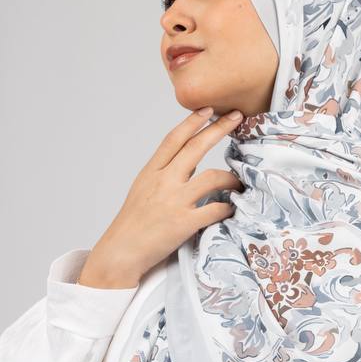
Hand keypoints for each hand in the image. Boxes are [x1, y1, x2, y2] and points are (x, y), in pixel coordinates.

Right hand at [77, 106, 244, 288]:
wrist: (121, 252)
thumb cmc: (133, 224)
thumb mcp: (143, 190)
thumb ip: (166, 174)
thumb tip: (193, 162)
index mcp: (151, 172)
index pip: (174, 139)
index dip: (192, 121)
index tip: (208, 109)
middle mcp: (163, 182)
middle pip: (196, 148)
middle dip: (219, 129)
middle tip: (237, 117)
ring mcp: (174, 201)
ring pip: (213, 178)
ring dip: (231, 178)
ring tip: (239, 181)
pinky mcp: (184, 223)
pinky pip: (216, 209)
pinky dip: (228, 207)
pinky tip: (232, 208)